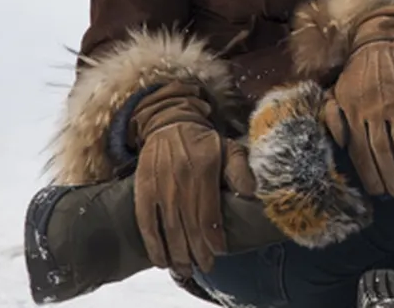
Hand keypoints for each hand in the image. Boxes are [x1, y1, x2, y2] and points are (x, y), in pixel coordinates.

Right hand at [130, 81, 254, 275]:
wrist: (169, 124)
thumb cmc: (204, 142)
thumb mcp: (229, 148)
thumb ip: (240, 170)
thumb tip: (251, 193)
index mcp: (205, 169)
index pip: (208, 212)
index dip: (213, 236)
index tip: (219, 251)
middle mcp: (181, 179)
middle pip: (189, 224)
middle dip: (197, 251)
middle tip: (205, 267)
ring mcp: (160, 185)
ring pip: (169, 227)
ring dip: (177, 252)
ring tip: (185, 269)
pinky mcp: (143, 189)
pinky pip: (146, 221)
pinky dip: (153, 243)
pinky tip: (161, 259)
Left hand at [323, 4, 393, 198]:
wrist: (380, 42)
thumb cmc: (356, 72)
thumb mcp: (335, 93)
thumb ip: (332, 119)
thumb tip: (341, 145)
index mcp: (351, 112)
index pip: (360, 152)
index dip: (369, 175)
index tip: (377, 192)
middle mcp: (371, 110)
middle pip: (381, 151)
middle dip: (390, 177)